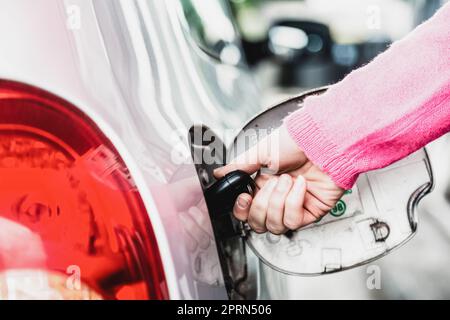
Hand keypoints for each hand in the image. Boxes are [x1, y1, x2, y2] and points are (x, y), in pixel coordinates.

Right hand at [214, 126, 344, 233]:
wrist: (323, 140)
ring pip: (275, 225)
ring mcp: (295, 206)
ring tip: (287, 181)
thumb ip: (239, 166)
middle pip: (259, 223)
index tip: (244, 197)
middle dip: (262, 204)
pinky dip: (294, 201)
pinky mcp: (312, 212)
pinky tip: (300, 185)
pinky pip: (294, 221)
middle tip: (271, 183)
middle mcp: (278, 198)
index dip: (242, 210)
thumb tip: (219, 173)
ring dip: (278, 201)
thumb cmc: (296, 141)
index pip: (246, 212)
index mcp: (263, 185)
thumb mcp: (262, 152)